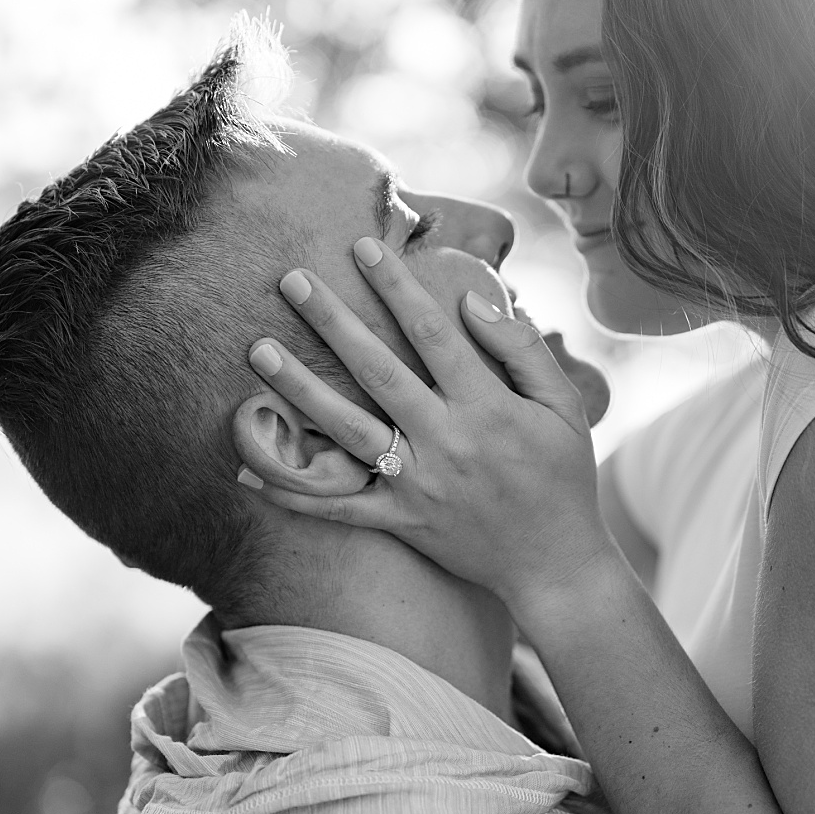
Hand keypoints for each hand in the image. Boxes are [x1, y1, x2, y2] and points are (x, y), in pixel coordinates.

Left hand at [239, 237, 616, 615]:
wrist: (556, 566)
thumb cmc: (563, 477)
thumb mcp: (564, 407)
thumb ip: (522, 349)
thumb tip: (472, 301)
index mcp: (487, 408)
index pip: (433, 334)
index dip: (397, 286)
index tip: (363, 247)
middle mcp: (446, 443)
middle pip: (377, 371)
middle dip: (333, 321)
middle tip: (291, 279)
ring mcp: (418, 485)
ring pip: (347, 429)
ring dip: (300, 388)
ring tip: (259, 350)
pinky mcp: (401, 522)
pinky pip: (340, 506)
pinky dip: (295, 492)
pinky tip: (250, 467)